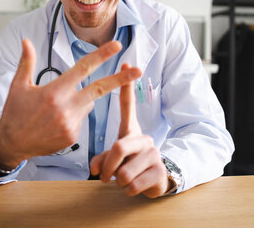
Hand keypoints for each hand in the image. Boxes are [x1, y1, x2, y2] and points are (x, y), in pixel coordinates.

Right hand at [0, 39, 141, 169]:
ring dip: (80, 100)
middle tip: (139, 71)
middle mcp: (65, 107)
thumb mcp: (18, 85)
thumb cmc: (14, 112)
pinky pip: (81, 118)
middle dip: (121, 79)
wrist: (11, 144)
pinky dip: (74, 115)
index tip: (116, 46)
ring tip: (55, 107)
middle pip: (99, 89)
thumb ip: (26, 62)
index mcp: (54, 91)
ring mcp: (71, 123)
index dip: (101, 56)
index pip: (83, 68)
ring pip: (87, 104)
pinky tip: (56, 120)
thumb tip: (26, 41)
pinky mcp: (73, 136)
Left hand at [90, 63, 169, 197]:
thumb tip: (94, 169)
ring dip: (118, 180)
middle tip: (104, 176)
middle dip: (108, 167)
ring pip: (124, 171)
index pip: (128, 104)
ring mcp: (154, 154)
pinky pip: (133, 184)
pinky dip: (127, 190)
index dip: (126, 85)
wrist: (156, 181)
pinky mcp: (159, 172)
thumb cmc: (130, 164)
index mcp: (131, 131)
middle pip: (119, 148)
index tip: (126, 62)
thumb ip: (102, 159)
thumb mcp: (114, 159)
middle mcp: (144, 138)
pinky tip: (135, 186)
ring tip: (123, 179)